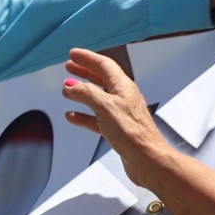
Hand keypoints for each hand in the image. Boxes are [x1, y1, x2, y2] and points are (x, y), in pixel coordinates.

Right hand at [62, 48, 171, 172]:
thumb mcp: (105, 107)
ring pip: (97, 98)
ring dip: (81, 93)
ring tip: (66, 91)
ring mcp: (120, 114)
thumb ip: (86, 93)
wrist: (147, 160)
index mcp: (123, 86)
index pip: (103, 65)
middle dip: (84, 71)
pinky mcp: (117, 130)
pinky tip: (73, 116)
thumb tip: (71, 85)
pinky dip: (84, 115)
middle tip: (69, 67)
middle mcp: (123, 97)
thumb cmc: (132, 133)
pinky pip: (97, 118)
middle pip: (101, 79)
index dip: (87, 58)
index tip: (72, 54)